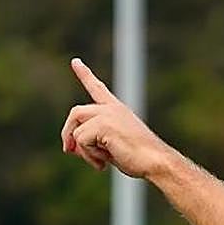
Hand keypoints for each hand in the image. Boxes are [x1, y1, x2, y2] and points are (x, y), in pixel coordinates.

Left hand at [61, 58, 168, 178]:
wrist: (156, 161)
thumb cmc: (139, 159)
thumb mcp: (112, 148)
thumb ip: (92, 143)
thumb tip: (69, 147)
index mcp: (117, 110)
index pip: (97, 88)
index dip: (85, 75)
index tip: (75, 61)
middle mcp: (111, 108)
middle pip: (76, 113)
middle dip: (68, 132)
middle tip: (69, 151)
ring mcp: (107, 114)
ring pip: (76, 130)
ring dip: (83, 151)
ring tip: (100, 162)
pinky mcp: (104, 124)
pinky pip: (81, 140)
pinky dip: (89, 155)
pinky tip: (104, 162)